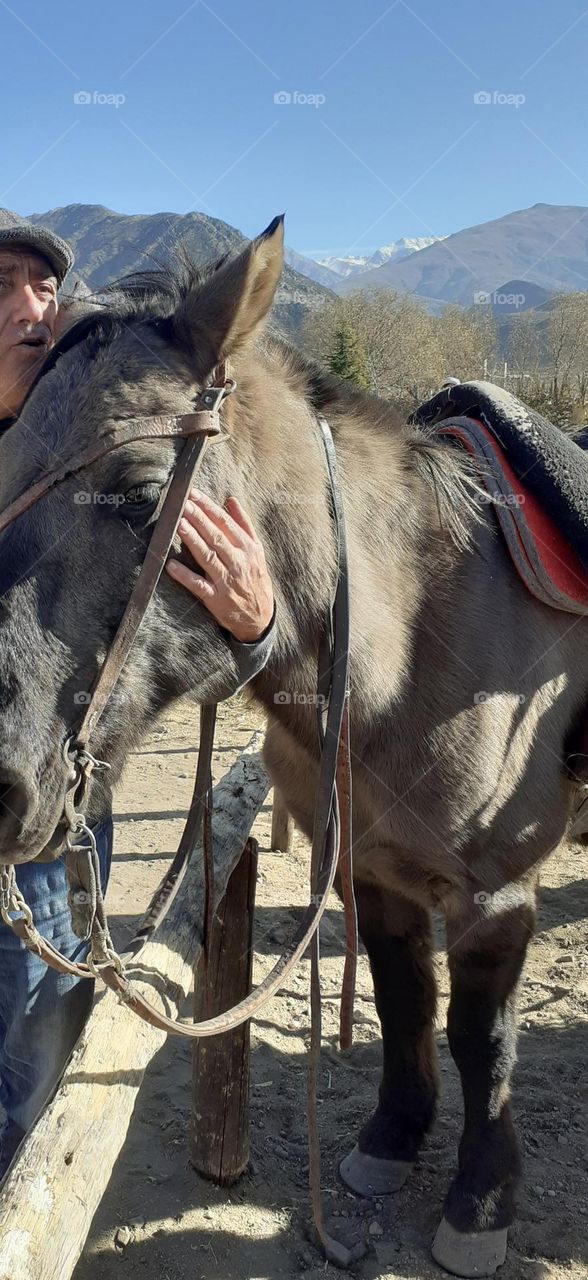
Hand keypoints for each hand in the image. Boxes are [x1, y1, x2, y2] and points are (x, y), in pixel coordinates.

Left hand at [165, 489, 273, 642]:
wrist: (260, 618)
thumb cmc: (255, 579)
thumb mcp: (256, 551)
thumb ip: (244, 524)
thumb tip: (231, 500)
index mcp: (248, 548)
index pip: (226, 523)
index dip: (209, 508)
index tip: (193, 494)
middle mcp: (239, 563)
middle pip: (216, 537)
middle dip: (199, 519)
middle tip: (183, 504)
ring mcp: (227, 581)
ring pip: (208, 557)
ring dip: (193, 541)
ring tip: (179, 525)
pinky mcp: (216, 599)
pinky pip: (199, 586)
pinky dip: (185, 576)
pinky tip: (171, 565)